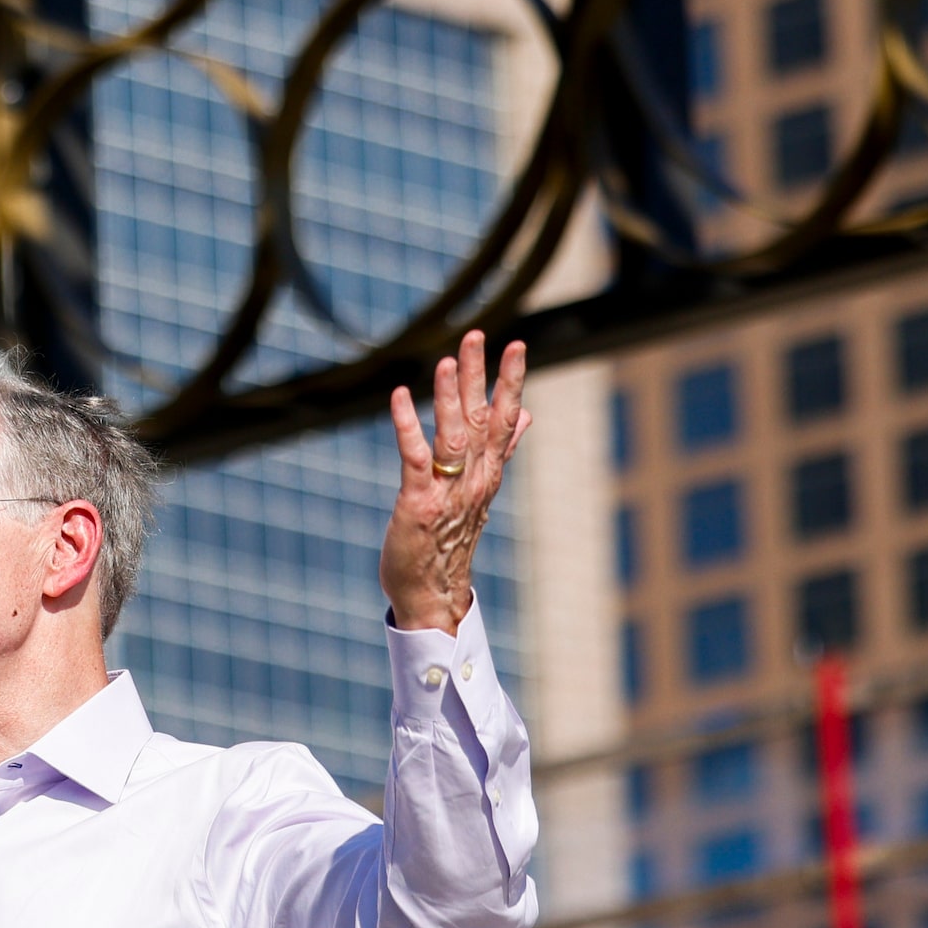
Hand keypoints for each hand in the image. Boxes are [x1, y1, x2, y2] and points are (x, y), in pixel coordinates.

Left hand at [381, 331, 530, 634]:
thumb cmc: (452, 539)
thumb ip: (503, 450)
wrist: (434, 593)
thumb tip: (527, 416)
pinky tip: (400, 396)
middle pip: (481, 419)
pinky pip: (415, 458)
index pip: (505, 419)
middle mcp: (474, 478)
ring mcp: (447, 491)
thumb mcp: (481, 490)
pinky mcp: (419, 502)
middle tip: (475, 335)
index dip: (511, 382)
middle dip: (479, 376)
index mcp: (488, 472)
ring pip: (453, 436)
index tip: (516, 344)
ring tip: (447, 360)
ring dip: (450, 397)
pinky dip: (408, 426)